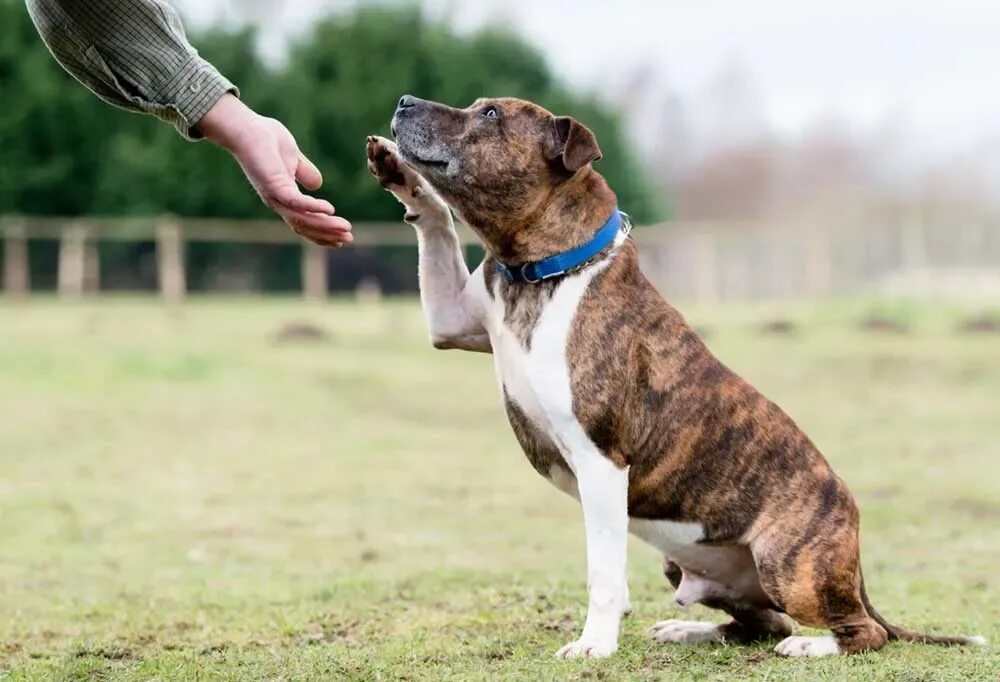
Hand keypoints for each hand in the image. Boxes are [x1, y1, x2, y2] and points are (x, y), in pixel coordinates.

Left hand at [198, 94, 351, 246]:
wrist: (246, 127)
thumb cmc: (266, 139)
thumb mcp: (294, 158)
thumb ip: (305, 172)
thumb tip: (318, 184)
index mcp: (284, 197)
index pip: (305, 222)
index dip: (324, 232)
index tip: (343, 237)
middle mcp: (278, 202)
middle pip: (305, 227)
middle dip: (328, 234)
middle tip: (349, 238)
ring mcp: (275, 195)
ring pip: (302, 219)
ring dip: (325, 225)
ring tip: (345, 227)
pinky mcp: (274, 185)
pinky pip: (296, 202)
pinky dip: (313, 208)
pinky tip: (330, 210)